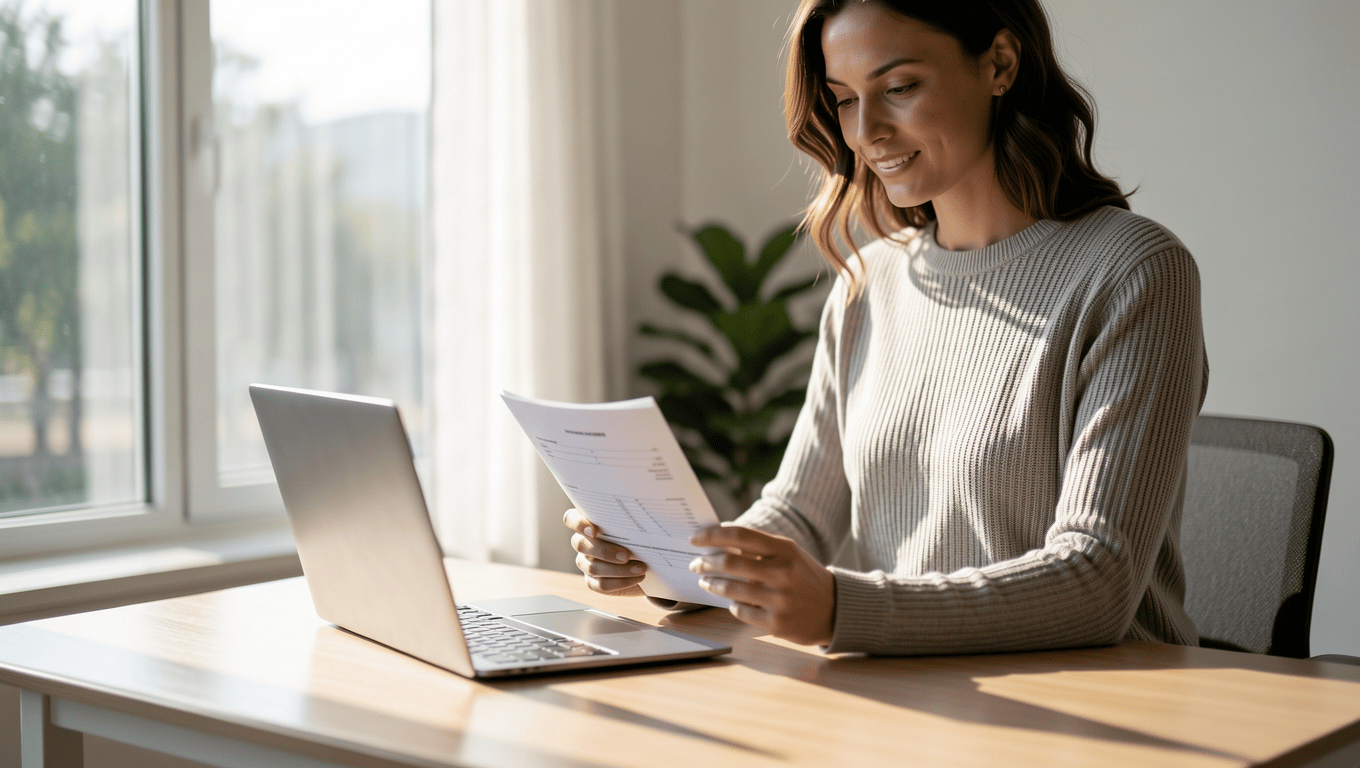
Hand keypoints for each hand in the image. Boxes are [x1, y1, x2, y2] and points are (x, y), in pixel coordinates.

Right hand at [564, 508, 647, 596]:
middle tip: (626, 555)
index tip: (594, 530)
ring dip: (618, 569)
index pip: (571, 519)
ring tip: (640, 568)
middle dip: (604, 551)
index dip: (578, 524)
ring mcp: (586, 563)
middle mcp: (583, 543)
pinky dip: (621, 582)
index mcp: (588, 523)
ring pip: (593, 567)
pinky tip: (637, 577)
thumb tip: (650, 507)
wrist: (649, 560)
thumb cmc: (640, 536)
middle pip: (581, 545)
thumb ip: (634, 517)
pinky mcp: (593, 581)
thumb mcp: (639, 524)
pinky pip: (601, 584)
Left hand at [689, 524, 834, 645]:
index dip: (712, 536)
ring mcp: (779, 600)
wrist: (837, 610)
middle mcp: (782, 573)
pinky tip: (732, 601)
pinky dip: (732, 604)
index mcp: (785, 549)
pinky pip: (740, 611)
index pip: (739, 535)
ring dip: (712, 584)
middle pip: (729, 562)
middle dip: (705, 563)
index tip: (694, 539)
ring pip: (730, 589)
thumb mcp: (789, 554)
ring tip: (706, 581)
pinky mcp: (776, 624)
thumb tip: (719, 540)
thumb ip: (758, 547)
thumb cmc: (805, 577)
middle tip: (696, 564)